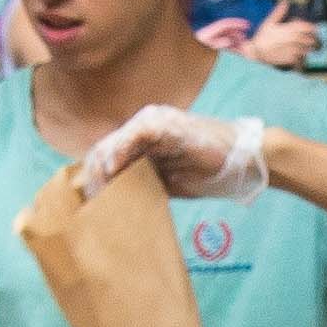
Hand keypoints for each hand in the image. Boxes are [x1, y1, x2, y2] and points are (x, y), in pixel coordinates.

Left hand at [78, 103, 268, 202]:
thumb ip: (141, 184)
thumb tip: (112, 204)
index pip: (107, 156)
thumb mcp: (165, 183)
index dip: (93, 178)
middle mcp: (143, 127)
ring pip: (114, 142)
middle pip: (104, 149)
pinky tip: (113, 171)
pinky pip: (134, 136)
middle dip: (92, 176)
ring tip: (95, 191)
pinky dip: (120, 153)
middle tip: (86, 203)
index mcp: (143, 139)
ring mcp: (154, 122)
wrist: (241, 161)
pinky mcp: (165, 124)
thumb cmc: (206, 172)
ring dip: (101, 167)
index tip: (86, 203)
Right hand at [246, 15, 326, 70]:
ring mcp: (293, 50)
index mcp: (290, 29)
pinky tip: (300, 58)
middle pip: (312, 40)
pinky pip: (302, 60)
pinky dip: (303, 59)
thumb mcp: (269, 22)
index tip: (314, 31)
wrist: (256, 52)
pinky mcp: (291, 60)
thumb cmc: (262, 37)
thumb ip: (279, 12)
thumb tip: (285, 2)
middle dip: (315, 41)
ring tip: (309, 50)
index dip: (313, 29)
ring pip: (308, 50)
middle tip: (315, 42)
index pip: (308, 28)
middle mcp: (294, 39)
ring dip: (310, 50)